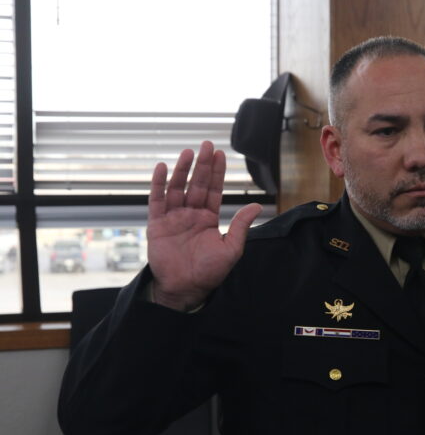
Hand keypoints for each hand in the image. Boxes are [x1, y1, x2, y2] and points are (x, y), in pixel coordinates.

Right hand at [147, 141, 261, 310]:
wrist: (185, 289)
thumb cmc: (209, 272)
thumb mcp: (231, 248)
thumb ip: (241, 226)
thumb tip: (257, 206)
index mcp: (208, 218)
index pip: (214, 190)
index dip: (217, 172)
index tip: (220, 154)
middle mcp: (191, 214)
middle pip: (197, 184)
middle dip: (203, 165)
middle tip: (207, 145)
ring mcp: (173, 217)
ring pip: (178, 188)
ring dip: (182, 169)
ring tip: (188, 152)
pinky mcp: (157, 224)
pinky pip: (157, 200)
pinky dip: (158, 184)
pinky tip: (161, 168)